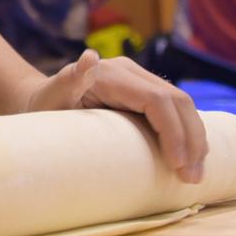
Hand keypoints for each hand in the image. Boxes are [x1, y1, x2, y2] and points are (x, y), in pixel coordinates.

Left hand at [23, 49, 207, 183]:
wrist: (40, 101)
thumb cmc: (44, 107)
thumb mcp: (52, 97)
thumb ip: (69, 80)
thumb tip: (89, 57)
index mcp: (113, 74)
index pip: (158, 100)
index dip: (174, 132)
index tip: (179, 166)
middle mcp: (131, 72)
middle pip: (178, 101)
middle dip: (192, 139)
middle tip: (192, 178)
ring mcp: (140, 81)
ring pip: (182, 106)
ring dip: (195, 139)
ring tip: (195, 174)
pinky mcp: (144, 94)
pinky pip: (175, 112)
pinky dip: (187, 134)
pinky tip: (191, 158)